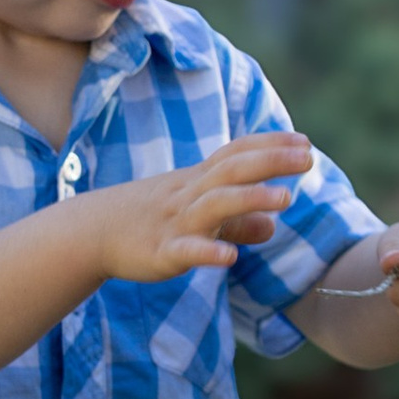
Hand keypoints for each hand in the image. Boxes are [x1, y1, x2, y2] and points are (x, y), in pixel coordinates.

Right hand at [87, 134, 309, 285]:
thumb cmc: (149, 220)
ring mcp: (175, 222)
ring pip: (215, 205)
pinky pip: (185, 251)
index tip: (305, 141)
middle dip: (271, 161)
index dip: (269, 145)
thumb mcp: (196, 216)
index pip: (237, 154)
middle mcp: (190, 194)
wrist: (90, 232)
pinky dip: (207, 252)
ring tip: (286, 198)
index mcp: (198, 181)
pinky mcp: (161, 252)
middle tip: (308, 158)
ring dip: (250, 199)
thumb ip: (237, 222)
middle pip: (232, 170)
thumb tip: (273, 226)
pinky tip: (230, 257)